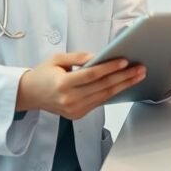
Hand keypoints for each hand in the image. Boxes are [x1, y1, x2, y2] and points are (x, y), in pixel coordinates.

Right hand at [16, 52, 145, 119]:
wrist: (30, 95)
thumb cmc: (43, 74)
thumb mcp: (56, 59)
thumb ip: (78, 57)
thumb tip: (98, 56)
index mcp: (62, 84)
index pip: (91, 75)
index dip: (109, 68)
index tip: (125, 61)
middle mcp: (69, 100)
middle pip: (103, 87)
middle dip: (124, 77)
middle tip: (140, 68)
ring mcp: (75, 110)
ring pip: (105, 96)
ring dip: (124, 85)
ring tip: (138, 75)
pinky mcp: (79, 114)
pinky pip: (100, 102)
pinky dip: (113, 92)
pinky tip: (125, 84)